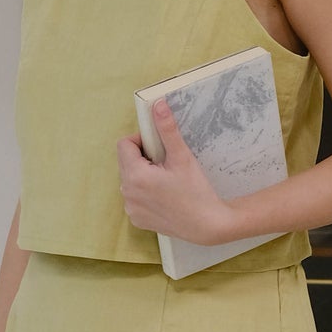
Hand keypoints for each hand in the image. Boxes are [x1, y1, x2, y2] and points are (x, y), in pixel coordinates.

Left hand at [116, 96, 233, 245]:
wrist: (207, 225)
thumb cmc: (196, 192)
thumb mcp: (182, 157)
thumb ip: (167, 130)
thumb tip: (158, 105)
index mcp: (135, 175)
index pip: (124, 145)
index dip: (141, 141)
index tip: (158, 147)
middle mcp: (127, 193)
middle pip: (126, 162)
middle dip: (143, 159)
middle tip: (166, 165)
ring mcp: (131, 208)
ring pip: (130, 180)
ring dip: (143, 175)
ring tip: (167, 181)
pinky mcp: (137, 219)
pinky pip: (134, 198)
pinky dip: (145, 193)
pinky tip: (164, 196)